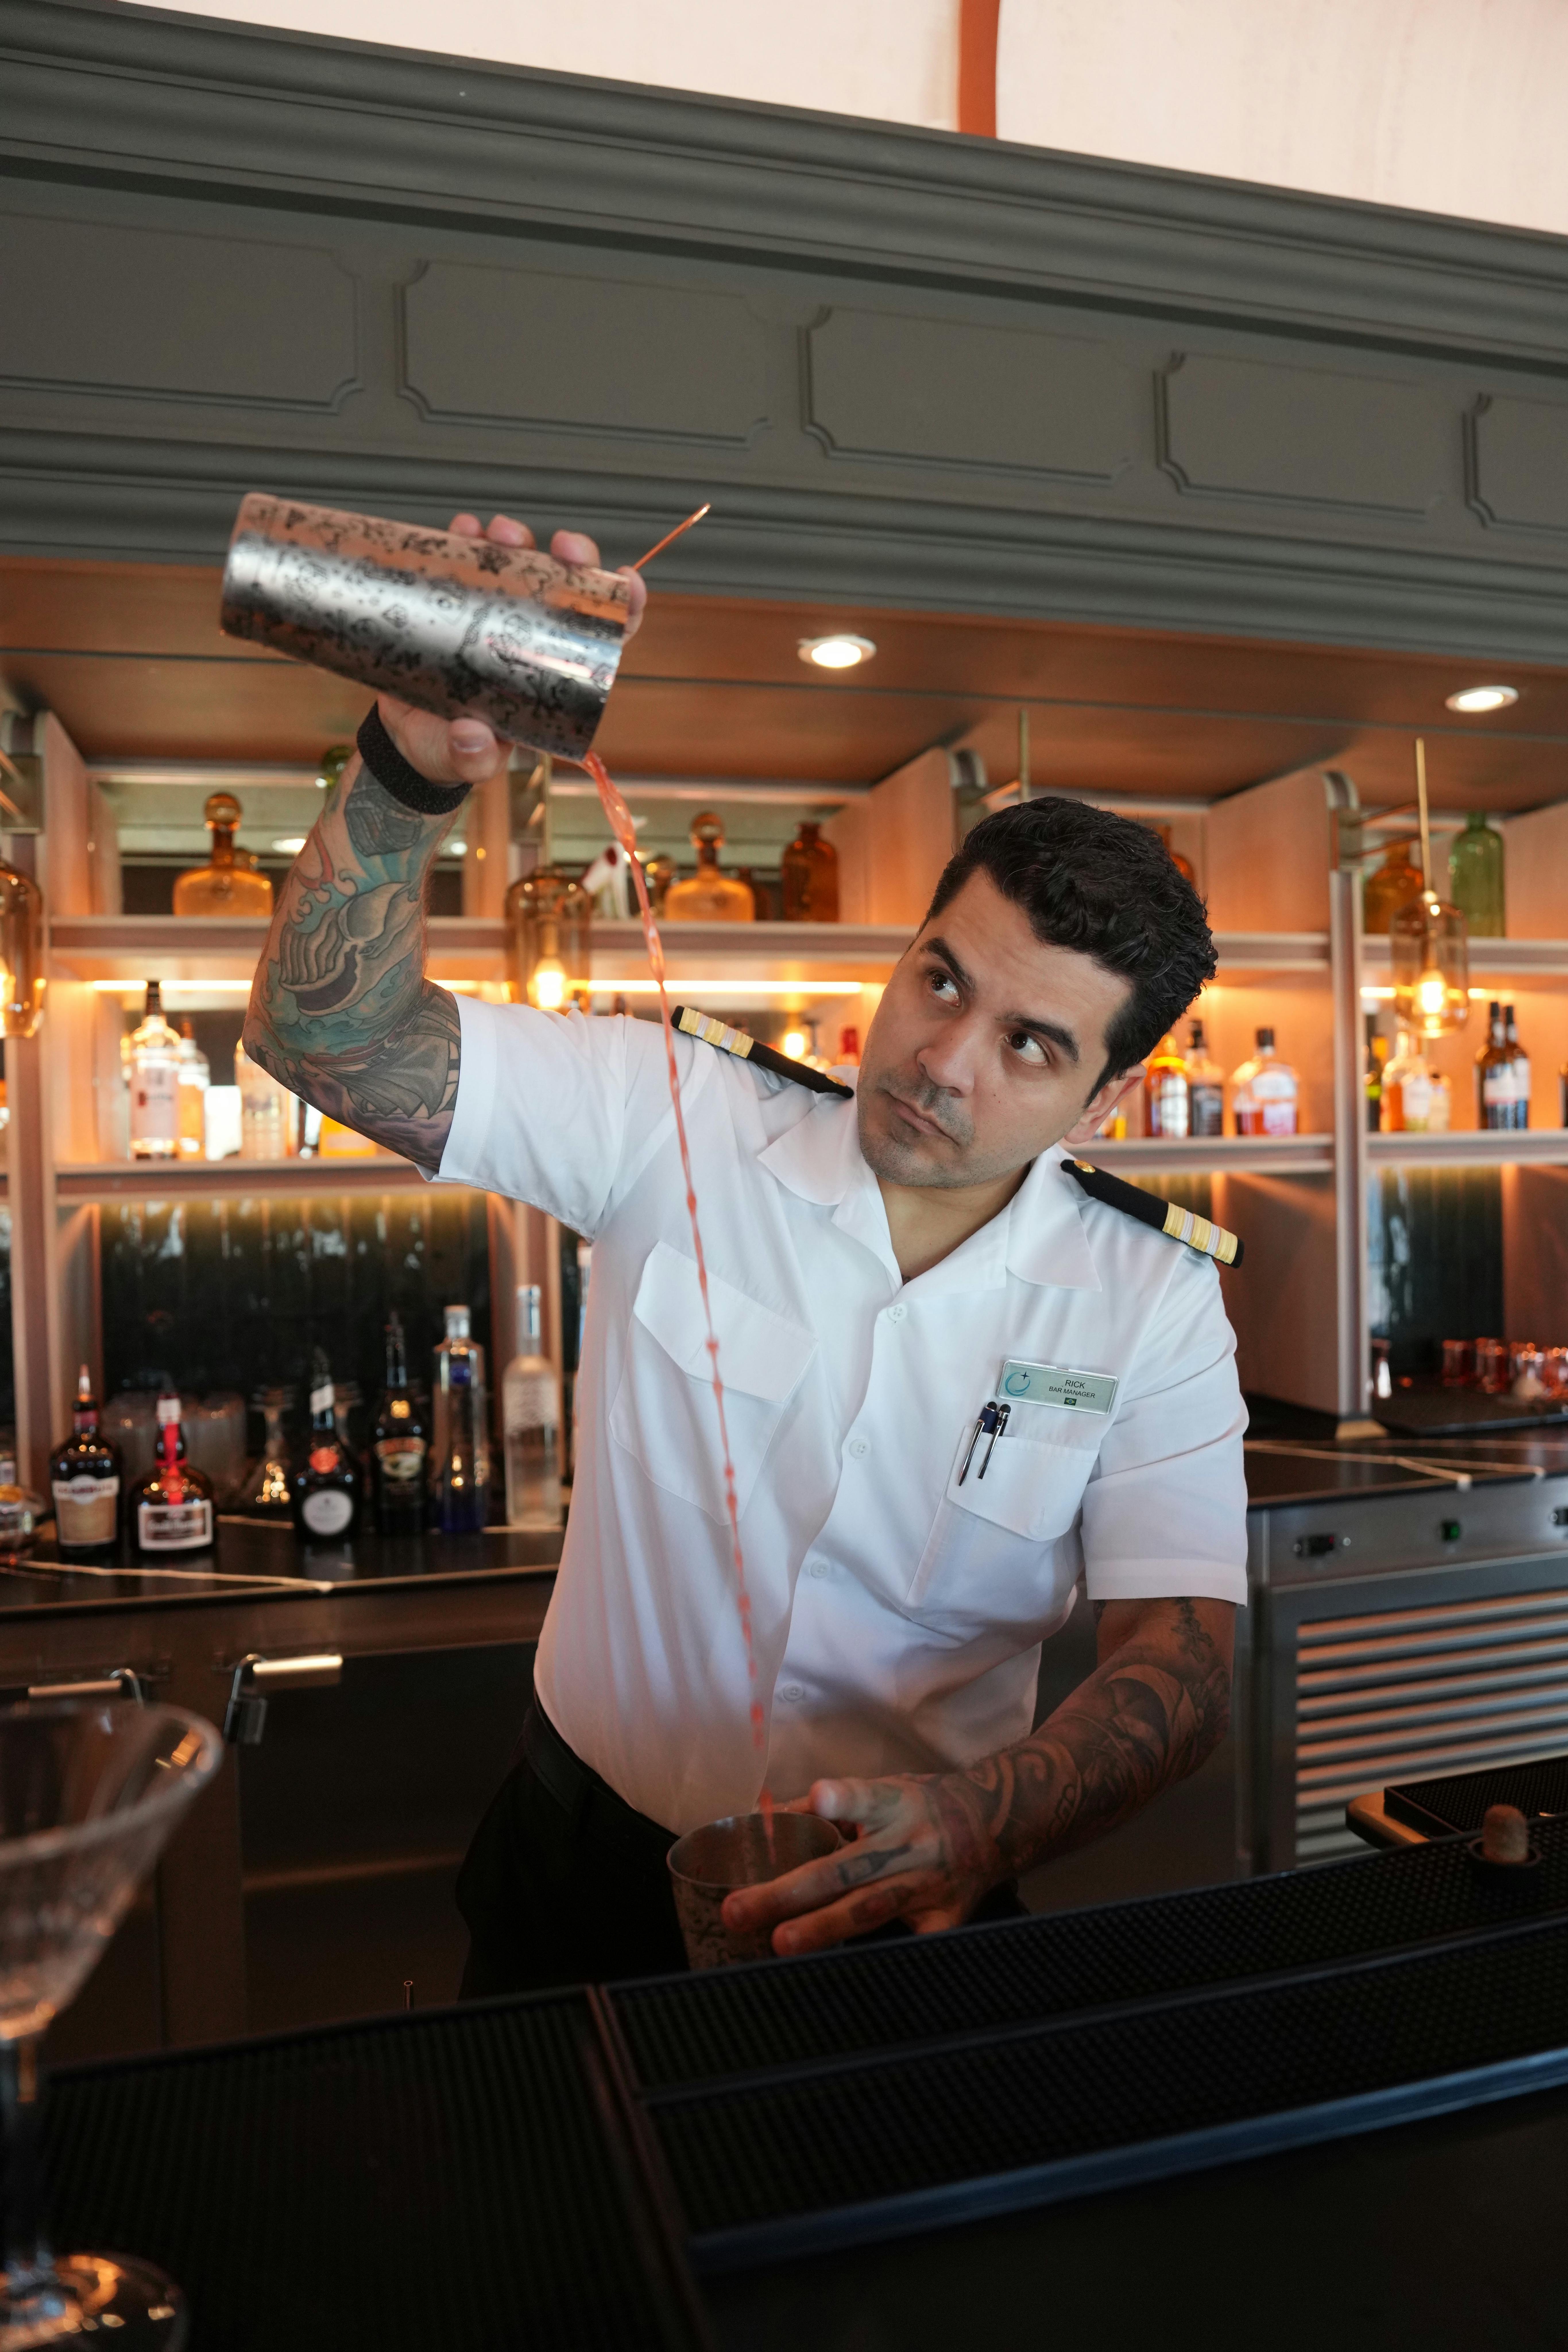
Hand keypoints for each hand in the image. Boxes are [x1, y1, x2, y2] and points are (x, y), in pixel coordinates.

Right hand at [376, 511, 647, 787]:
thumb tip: (473, 739)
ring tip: (499, 535)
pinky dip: (465, 540)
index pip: (600, 638)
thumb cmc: (446, 748)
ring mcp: (493, 615)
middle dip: (570, 558)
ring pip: (519, 565)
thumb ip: (473, 758)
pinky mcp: (457, 602)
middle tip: (561, 547)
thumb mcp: (461, 760)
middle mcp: (528, 639)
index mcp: (549, 677)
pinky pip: (466, 562)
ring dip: (515, 541)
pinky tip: (461, 531)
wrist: (402, 738)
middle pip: (565, 588)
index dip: (621, 608)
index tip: (625, 582)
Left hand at [721, 1772, 1005, 1959]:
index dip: (842, 1800)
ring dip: (821, 1929)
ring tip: (780, 1943)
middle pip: (846, 1868)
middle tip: (739, 1909)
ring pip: (868, 1909)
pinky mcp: (946, 1919)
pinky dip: (878, 1960)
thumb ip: (823, 1809)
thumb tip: (761, 1821)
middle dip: (789, 1891)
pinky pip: (907, 1946)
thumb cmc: (917, 1807)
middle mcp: (910, 1842)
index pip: (864, 1798)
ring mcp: (928, 1884)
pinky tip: (838, 1978)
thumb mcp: (880, 1791)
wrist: (991, 1825)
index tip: (819, 1798)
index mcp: (892, 1803)